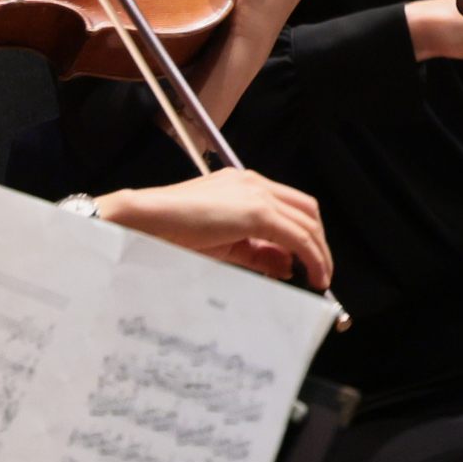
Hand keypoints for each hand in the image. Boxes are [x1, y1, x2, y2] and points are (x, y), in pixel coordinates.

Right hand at [97, 172, 332, 285]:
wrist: (142, 220)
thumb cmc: (169, 231)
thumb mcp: (221, 245)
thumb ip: (257, 252)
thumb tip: (287, 265)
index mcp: (245, 185)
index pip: (290, 206)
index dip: (305, 233)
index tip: (308, 258)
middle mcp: (256, 184)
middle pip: (306, 211)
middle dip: (318, 242)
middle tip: (319, 269)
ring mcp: (258, 194)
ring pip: (307, 223)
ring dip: (319, 252)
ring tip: (320, 277)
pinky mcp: (258, 212)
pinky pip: (298, 236)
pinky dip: (313, 256)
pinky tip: (314, 274)